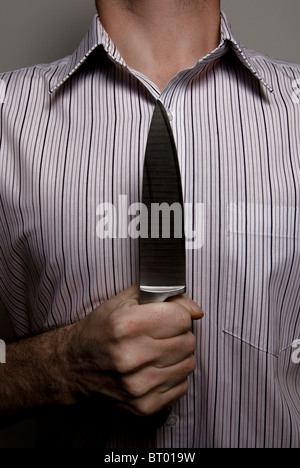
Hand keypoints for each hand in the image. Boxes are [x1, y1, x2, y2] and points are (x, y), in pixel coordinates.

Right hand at [65, 285, 202, 416]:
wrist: (74, 366)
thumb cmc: (100, 330)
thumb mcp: (124, 301)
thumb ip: (163, 296)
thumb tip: (196, 310)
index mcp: (126, 326)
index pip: (181, 318)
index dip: (178, 314)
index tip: (168, 316)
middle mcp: (132, 357)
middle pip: (188, 341)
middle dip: (179, 334)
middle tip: (160, 335)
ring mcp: (138, 385)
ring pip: (189, 364)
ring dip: (178, 356)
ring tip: (157, 352)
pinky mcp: (144, 406)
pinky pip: (183, 386)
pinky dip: (173, 376)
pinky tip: (155, 369)